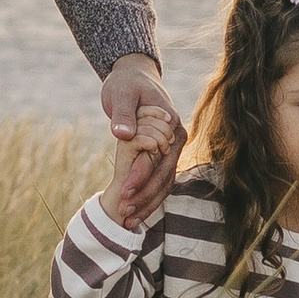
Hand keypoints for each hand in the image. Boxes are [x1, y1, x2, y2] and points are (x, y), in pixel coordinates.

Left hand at [101, 53, 181, 223]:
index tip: (122, 193)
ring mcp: (171, 149)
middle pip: (165, 176)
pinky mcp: (163, 154)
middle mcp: (176, 139)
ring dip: (147, 204)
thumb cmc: (127, 82)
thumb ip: (124, 114)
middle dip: (144, 198)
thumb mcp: (123, 93)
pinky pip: (159, 181)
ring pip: (164, 183)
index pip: (158, 159)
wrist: (135, 75)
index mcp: (170, 124)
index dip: (141, 178)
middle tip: (124, 215)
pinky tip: (135, 213)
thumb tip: (123, 135)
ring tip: (127, 222)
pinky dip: (148, 197)